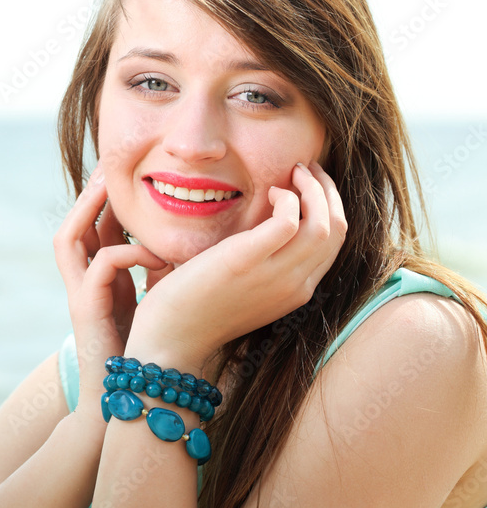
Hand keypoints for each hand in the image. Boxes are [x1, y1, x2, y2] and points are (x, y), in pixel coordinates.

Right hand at [53, 161, 168, 416]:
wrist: (132, 396)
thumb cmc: (148, 348)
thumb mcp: (157, 297)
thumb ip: (161, 267)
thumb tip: (188, 238)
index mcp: (100, 276)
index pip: (98, 225)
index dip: (110, 198)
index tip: (134, 172)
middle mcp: (83, 280)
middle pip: (74, 223)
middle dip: (91, 193)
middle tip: (112, 166)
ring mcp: (80, 294)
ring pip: (69, 238)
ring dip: (91, 211)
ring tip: (114, 189)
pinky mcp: (87, 309)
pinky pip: (101, 266)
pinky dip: (127, 253)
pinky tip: (154, 253)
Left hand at [125, 161, 347, 373]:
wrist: (171, 339)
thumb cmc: (196, 308)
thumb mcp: (244, 286)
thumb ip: (263, 262)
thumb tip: (267, 225)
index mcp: (296, 292)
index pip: (334, 243)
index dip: (329, 207)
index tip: (310, 184)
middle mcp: (295, 286)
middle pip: (337, 230)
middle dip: (328, 191)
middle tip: (306, 168)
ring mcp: (275, 276)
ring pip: (323, 224)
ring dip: (314, 189)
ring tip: (294, 171)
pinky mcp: (247, 261)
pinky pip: (289, 221)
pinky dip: (288, 199)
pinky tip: (270, 192)